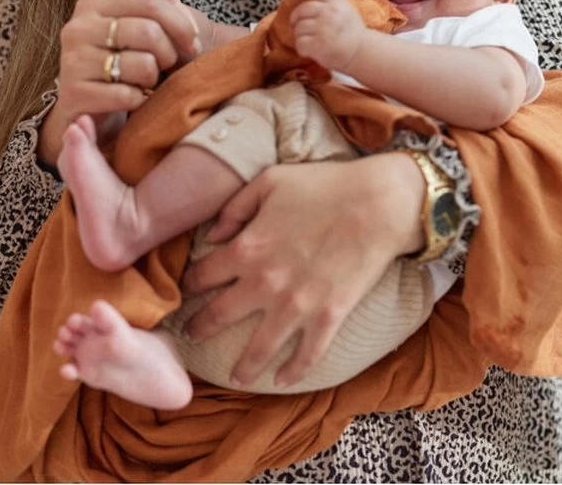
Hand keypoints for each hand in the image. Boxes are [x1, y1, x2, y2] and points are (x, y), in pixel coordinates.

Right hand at [36, 0, 203, 166]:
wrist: (87, 112)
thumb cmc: (121, 64)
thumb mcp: (141, 25)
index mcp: (93, 5)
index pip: (149, 2)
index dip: (181, 24)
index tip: (193, 43)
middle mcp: (77, 28)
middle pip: (149, 32)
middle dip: (169, 54)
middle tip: (167, 66)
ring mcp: (72, 61)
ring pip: (142, 65)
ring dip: (154, 79)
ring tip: (145, 82)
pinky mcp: (74, 94)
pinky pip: (128, 95)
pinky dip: (140, 100)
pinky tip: (134, 99)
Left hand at [180, 154, 425, 388]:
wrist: (377, 204)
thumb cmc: (324, 185)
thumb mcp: (269, 181)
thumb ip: (235, 207)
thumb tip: (212, 234)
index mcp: (246, 249)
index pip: (202, 275)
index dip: (189, 285)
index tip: (184, 293)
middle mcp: (264, 284)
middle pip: (219, 316)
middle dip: (199, 328)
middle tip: (190, 337)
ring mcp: (296, 306)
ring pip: (259, 349)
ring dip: (242, 367)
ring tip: (235, 378)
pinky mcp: (327, 317)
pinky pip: (306, 355)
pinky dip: (293, 372)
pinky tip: (283, 381)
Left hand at [289, 0, 366, 71]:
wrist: (361, 54)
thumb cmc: (353, 35)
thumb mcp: (348, 11)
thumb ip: (333, 3)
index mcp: (337, 3)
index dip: (313, 4)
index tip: (310, 13)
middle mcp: (329, 13)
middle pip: (303, 9)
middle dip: (297, 18)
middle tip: (297, 26)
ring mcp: (323, 28)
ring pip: (299, 27)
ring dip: (299, 35)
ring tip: (307, 40)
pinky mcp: (317, 44)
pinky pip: (299, 42)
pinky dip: (301, 48)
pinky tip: (308, 50)